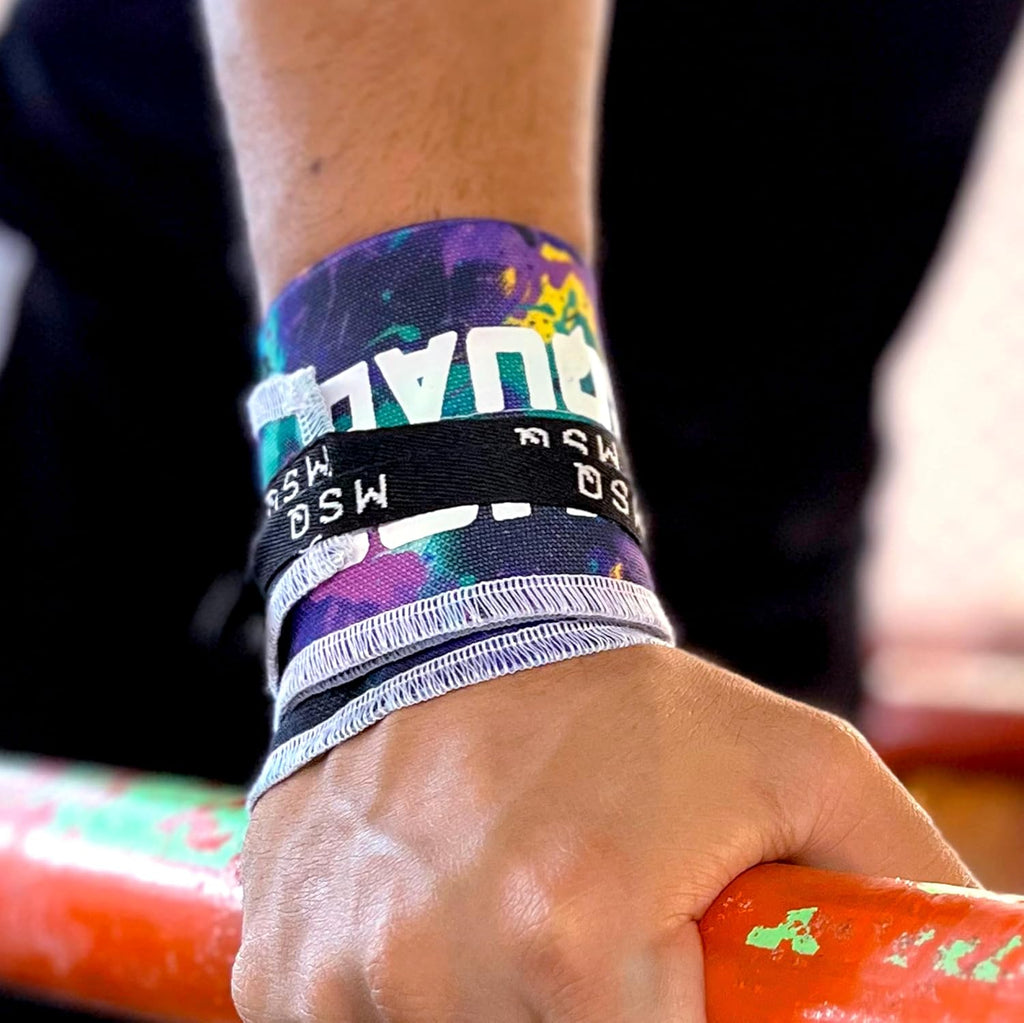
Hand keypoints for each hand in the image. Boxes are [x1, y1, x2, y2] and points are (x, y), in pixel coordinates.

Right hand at [232, 644, 972, 1021]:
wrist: (447, 610)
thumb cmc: (624, 699)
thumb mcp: (794, 766)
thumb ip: (898, 880)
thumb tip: (992, 966)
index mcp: (574, 930)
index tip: (672, 996)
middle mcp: (435, 964)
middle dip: (583, 1019)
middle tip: (591, 957)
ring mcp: (340, 976)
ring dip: (493, 1015)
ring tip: (515, 931)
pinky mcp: (279, 971)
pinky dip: (403, 1013)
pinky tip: (432, 933)